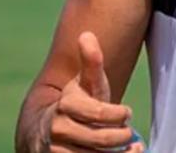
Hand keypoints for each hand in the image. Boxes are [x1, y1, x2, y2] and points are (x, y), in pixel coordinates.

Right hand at [44, 32, 142, 152]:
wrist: (43, 132)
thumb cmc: (75, 105)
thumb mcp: (84, 84)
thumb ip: (91, 62)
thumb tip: (87, 34)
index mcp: (65, 106)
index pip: (99, 113)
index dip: (119, 114)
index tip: (127, 112)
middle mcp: (58, 130)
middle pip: (100, 140)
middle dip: (121, 136)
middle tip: (129, 132)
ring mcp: (57, 152)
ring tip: (131, 147)